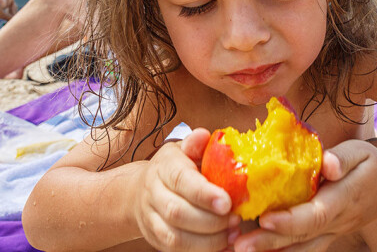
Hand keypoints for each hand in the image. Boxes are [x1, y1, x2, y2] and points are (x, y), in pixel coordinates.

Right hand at [134, 128, 240, 251]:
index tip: (227, 202)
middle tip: (236, 219)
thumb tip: (204, 135)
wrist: (140, 191)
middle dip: (210, 221)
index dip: (204, 193)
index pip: (181, 180)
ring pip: (175, 238)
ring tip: (232, 234)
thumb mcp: (184, 150)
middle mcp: (153, 192)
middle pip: (177, 212)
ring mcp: (151, 218)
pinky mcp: (155, 239)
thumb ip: (196, 144)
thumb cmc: (174, 168)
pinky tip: (222, 246)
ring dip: (208, 240)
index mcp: (164, 167)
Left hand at [233, 140, 376, 251]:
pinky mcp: (325, 236)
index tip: (264, 220)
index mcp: (343, 199)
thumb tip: (328, 163)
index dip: (290, 221)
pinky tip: (257, 251)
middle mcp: (336, 222)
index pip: (315, 215)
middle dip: (269, 243)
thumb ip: (342, 158)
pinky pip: (303, 250)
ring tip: (239, 249)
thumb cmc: (370, 164)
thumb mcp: (360, 152)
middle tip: (238, 245)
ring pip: (300, 250)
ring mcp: (332, 233)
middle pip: (301, 238)